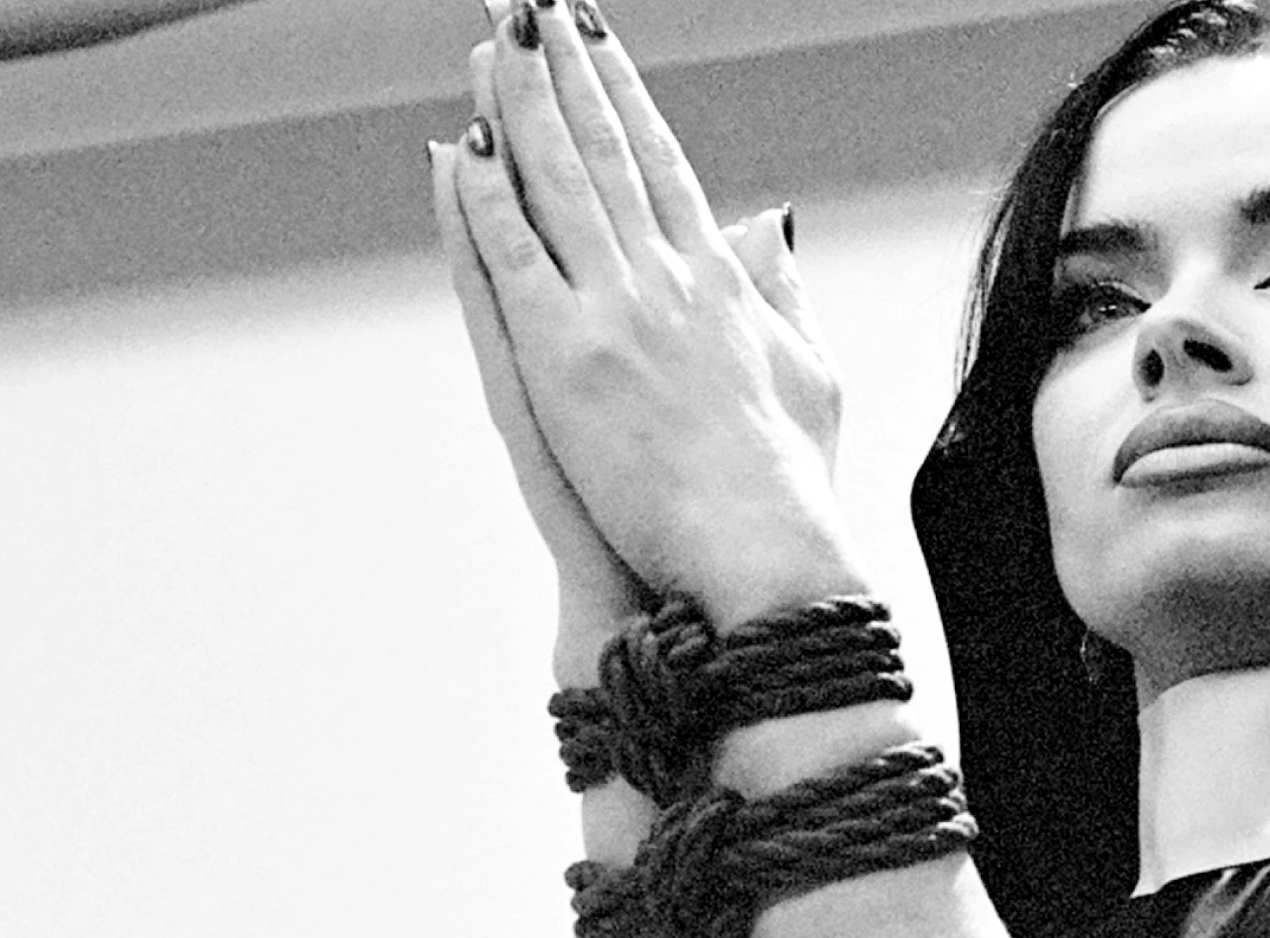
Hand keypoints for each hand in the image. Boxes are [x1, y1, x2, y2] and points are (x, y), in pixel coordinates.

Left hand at [443, 2, 854, 626]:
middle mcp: (667, 279)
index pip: (660, 160)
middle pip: (603, 149)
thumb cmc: (791, 486)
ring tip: (490, 41)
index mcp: (722, 282)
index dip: (624, 90)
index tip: (594, 34)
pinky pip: (514, 259)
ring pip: (557, 184)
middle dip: (564, 68)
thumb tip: (772, 228)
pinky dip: (486, 199)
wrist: (763, 550)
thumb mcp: (810, 374)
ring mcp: (615, 313)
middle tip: (529, 4)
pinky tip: (458, 147)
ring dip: (520, 104)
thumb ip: (783, 294)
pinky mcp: (567, 358)